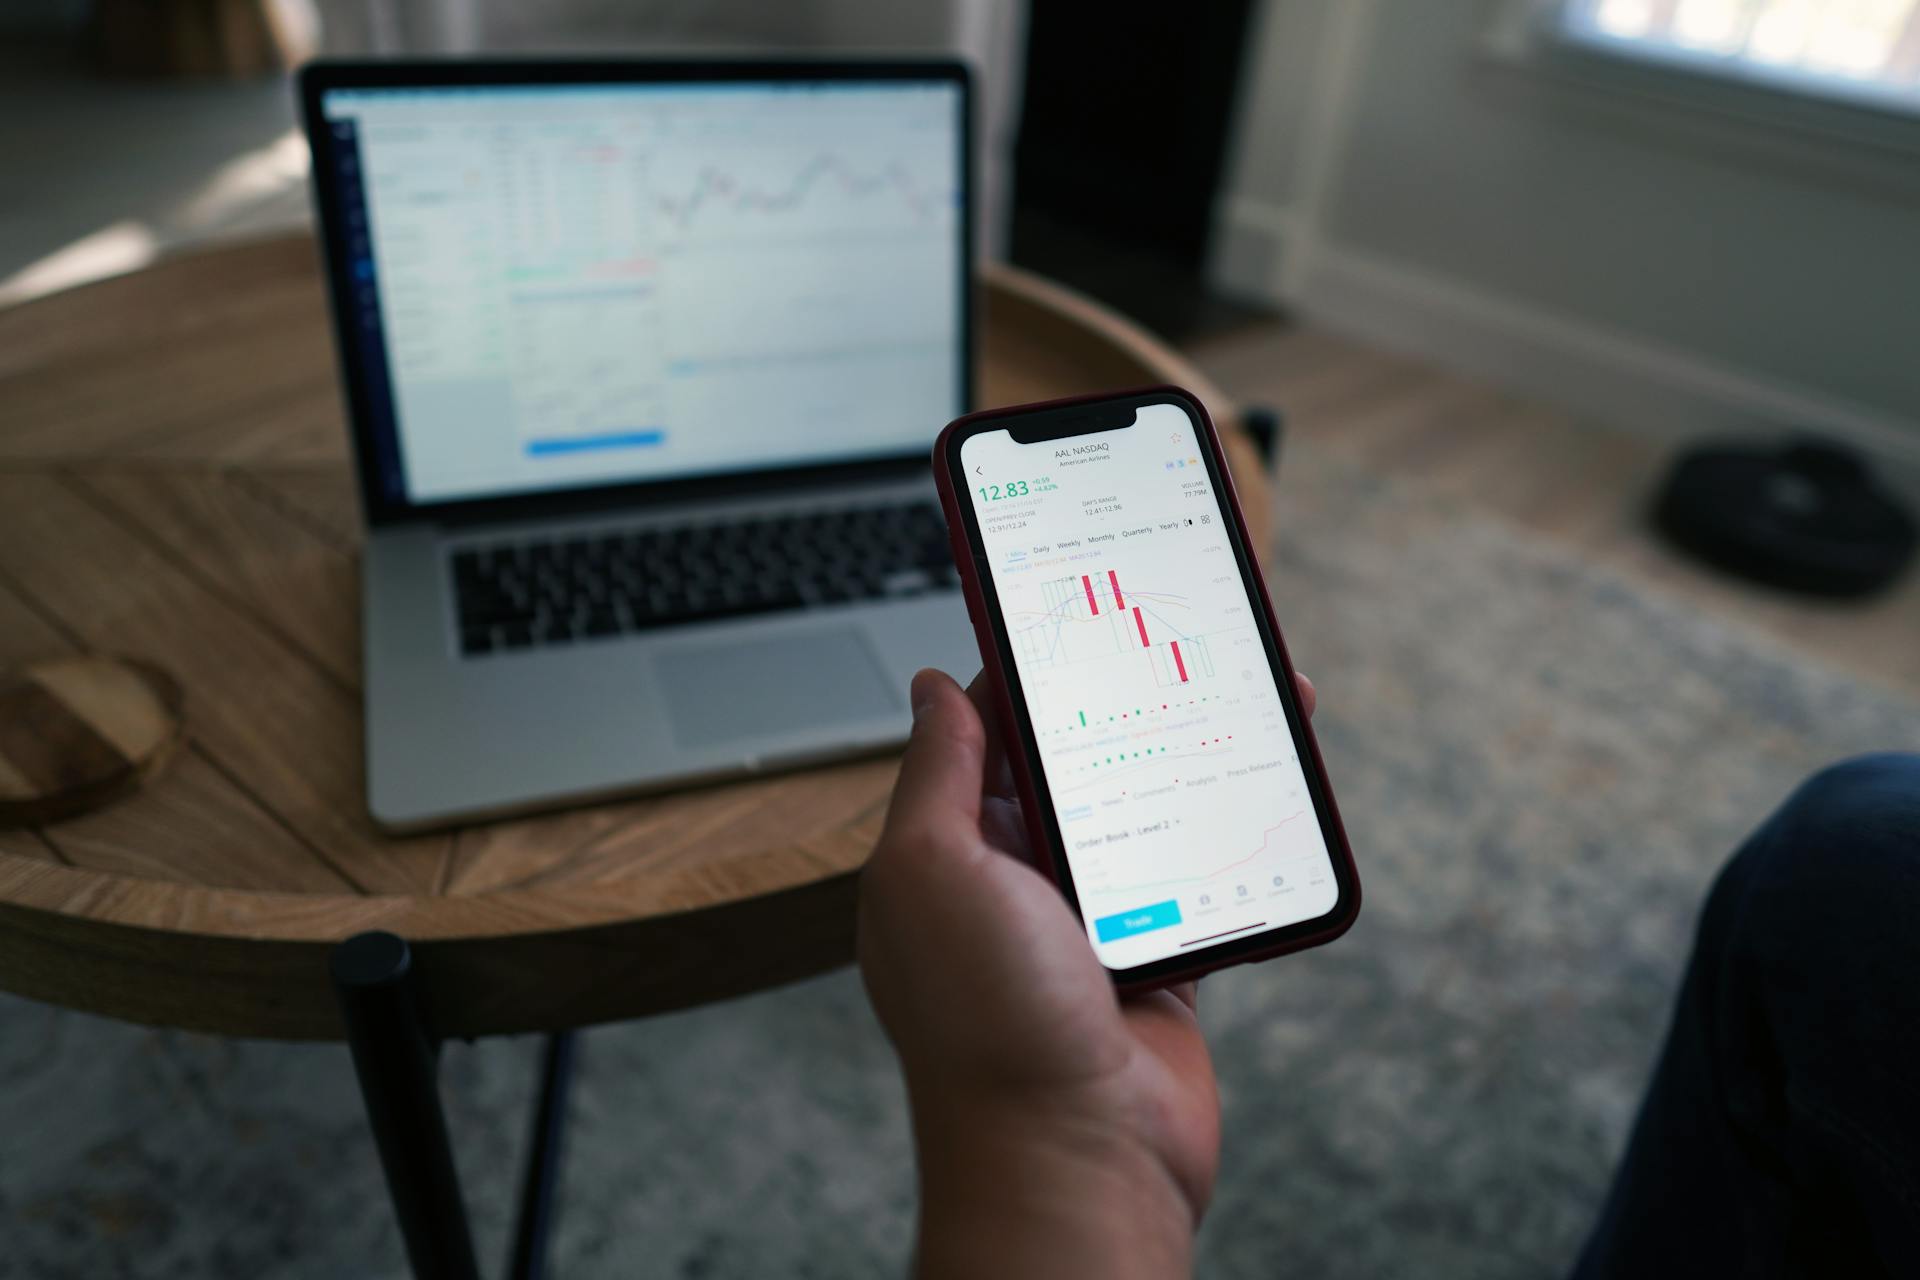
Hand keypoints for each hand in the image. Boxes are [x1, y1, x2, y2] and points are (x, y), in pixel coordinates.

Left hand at [859, 666, 1315, 1278]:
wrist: (1077, 1160)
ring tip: (1252, 698)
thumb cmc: (989, 1025)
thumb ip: (936, 773)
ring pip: (1149, 810)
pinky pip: (1199, 871)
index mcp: (948, 852)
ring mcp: (1089, 920)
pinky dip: (1234, 831)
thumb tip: (931, 685)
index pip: (988, 732)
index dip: (1033, 669)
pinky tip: (1271, 785)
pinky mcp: (1159, 956)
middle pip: (1080, 762)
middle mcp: (1014, 881)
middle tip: (1188, 639)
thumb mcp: (933, 871)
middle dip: (1132, 701)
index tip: (1083, 609)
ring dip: (1195, 755)